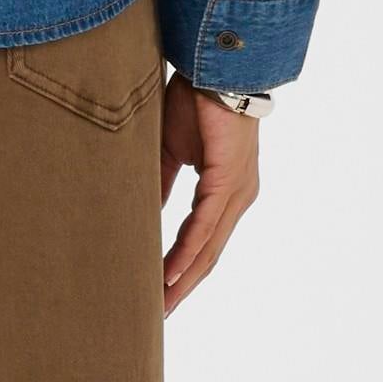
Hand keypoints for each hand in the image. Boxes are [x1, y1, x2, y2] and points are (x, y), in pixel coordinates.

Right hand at [160, 75, 261, 313]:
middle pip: (208, 255)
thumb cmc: (196, 102)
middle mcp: (238, 198)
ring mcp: (237, 192)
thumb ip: (161, 185)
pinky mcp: (229, 181)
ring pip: (208, 248)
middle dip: (182, 287)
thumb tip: (145, 212)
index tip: (157, 292)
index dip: (180, 268)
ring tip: (160, 306)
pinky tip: (169, 275)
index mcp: (226, 191)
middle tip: (157, 316)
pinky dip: (186, 253)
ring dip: (182, 280)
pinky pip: (205, 227)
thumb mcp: (171, 152)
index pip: (202, 241)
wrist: (212, 65)